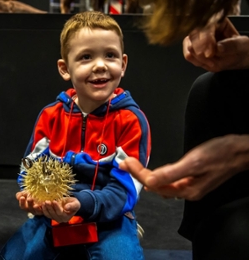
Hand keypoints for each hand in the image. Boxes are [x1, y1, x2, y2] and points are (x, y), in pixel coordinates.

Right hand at [16, 191, 42, 215]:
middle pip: (29, 208)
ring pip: (36, 211)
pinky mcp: (44, 211)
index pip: (22, 206)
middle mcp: (31, 210)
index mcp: (26, 206)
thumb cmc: (31, 194)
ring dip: (36, 208)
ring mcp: (38, 211)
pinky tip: (44, 203)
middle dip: (29, 203)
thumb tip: (18, 196)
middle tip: (30, 199)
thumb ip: (21, 194)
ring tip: (36, 204)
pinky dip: (44, 207)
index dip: (22, 202)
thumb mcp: (26, 193)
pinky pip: (44, 210)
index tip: (22, 197)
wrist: (41, 194)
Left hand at [42, 197, 79, 222]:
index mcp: (66, 217)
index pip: (60, 213)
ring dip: (45, 208)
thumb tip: (66, 208)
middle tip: (46, 201)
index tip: (54, 201)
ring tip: (43, 202)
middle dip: (50, 207)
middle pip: (54, 214)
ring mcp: (55, 218)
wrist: (70, 204)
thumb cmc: (73, 203)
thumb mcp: (76, 203)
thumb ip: (72, 206)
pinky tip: (42, 204)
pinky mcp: (51, 216)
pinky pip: (46, 214)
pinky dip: (43, 209)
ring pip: (49, 214)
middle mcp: (60, 219)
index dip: (57, 207)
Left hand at [120, 135, 248, 199]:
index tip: (125, 163)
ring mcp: (189, 185)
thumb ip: (171, 173)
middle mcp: (186, 191)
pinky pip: (168, 180)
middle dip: (138, 175)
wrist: (241, 151)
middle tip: (124, 163)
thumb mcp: (194, 162)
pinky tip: (152, 172)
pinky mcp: (192, 178)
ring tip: (132, 166)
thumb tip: (149, 181)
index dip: (138, 173)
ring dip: (146, 175)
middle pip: (156, 185)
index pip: (154, 183)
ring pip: (161, 183)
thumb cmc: (220, 154)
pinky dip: (156, 174)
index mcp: (186, 189)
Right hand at [183, 18, 248, 71]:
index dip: (206, 39)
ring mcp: (195, 38)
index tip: (210, 53)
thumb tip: (218, 47)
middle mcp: (203, 28)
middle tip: (208, 58)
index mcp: (217, 21)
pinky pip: (188, 55)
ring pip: (188, 46)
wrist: (236, 57)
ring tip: (212, 63)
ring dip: (199, 58)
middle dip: (199, 50)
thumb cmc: (239, 48)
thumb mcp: (241, 45)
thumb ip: (231, 45)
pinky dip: (196, 62)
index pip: (206, 26)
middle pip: (193, 35)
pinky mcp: (191, 48)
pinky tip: (207, 63)